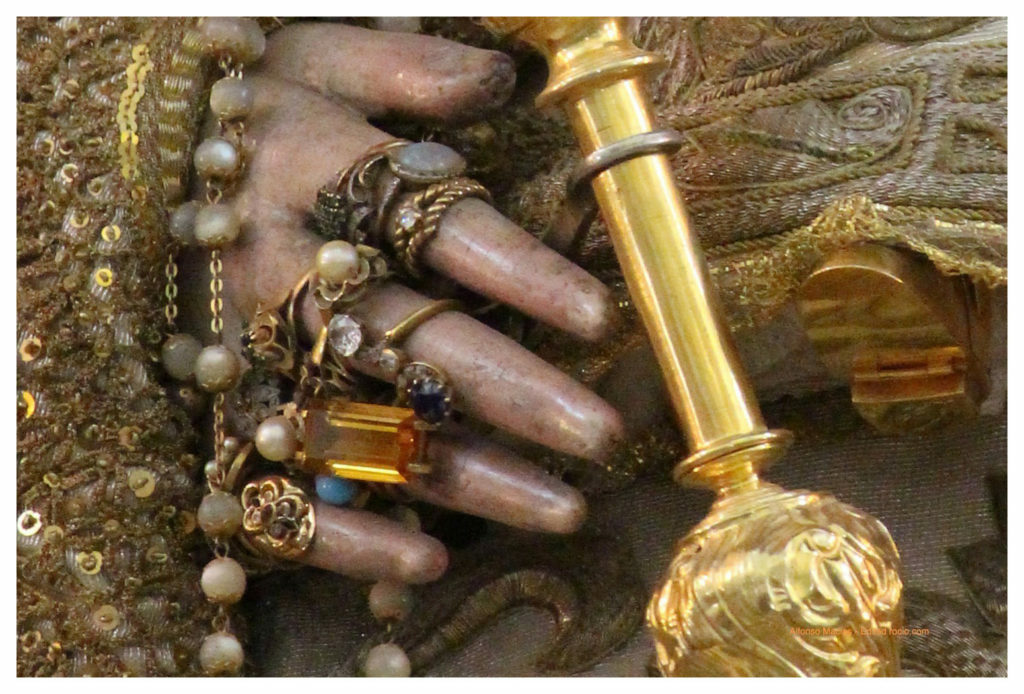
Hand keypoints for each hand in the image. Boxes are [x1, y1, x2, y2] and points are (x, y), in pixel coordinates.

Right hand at [179, 22, 625, 583]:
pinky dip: (347, 537)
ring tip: (562, 509)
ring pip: (365, 428)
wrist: (129, 162)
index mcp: (307, 177)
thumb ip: (403, 65)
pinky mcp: (228, 411)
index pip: (431, 226)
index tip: (601, 318)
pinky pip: (276, 492)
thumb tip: (501, 76)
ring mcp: (252, 355)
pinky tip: (429, 562)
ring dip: (464, 476)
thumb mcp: (313, 52)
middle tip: (601, 434)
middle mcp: (281, 273)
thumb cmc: (245, 106)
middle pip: (407, 344)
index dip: (517, 271)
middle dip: (510, 392)